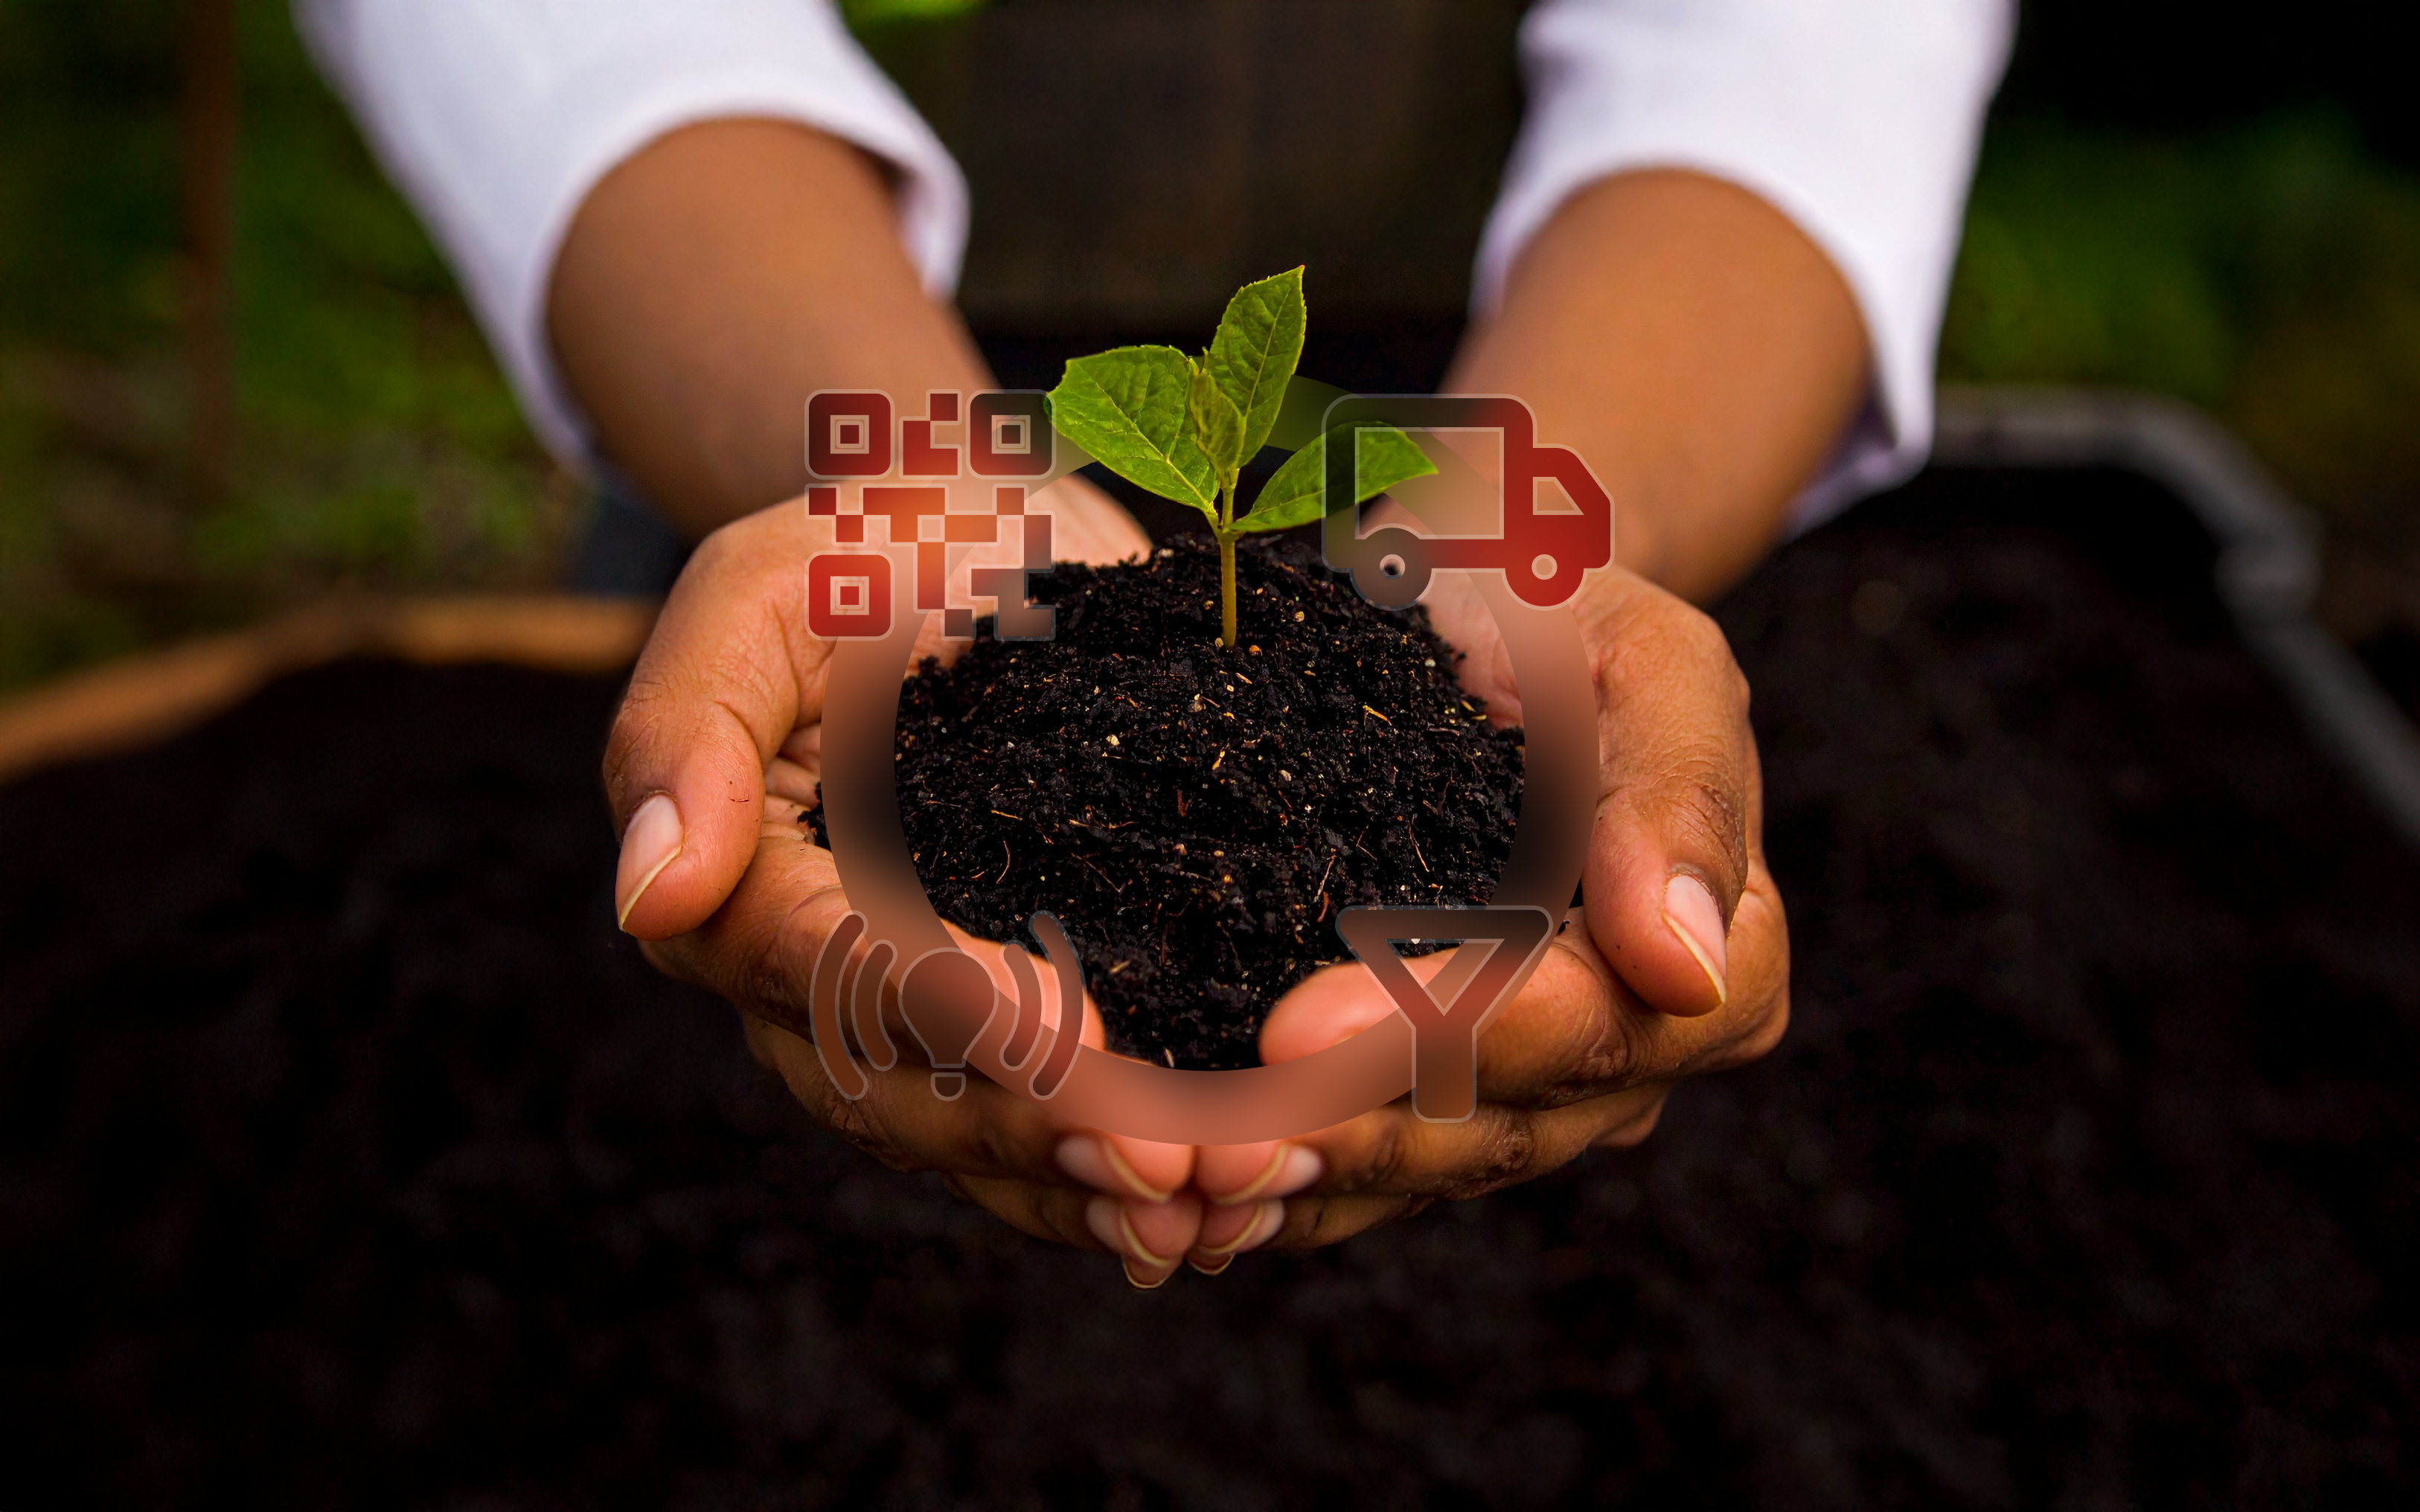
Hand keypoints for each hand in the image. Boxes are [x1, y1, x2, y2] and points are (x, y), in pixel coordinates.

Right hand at [605, 480, 1220, 1286]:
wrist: (994, 548)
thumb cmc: (873, 547)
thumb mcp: (771, 584)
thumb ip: (690, 723)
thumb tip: (647, 894)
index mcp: (742, 895)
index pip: (832, 975)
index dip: (943, 1010)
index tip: (1060, 1027)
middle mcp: (821, 993)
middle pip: (910, 1101)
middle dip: (1040, 1132)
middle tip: (1170, 1157)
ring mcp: (928, 1025)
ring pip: (989, 1144)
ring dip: (1101, 1181)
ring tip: (1220, 1198)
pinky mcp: (1036, 1022)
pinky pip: (1065, 1127)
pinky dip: (1140, 1171)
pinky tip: (1239, 1201)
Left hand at [1184, 563, 1789, 1264]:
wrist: (1480, 614)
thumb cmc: (1568, 617)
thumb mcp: (1649, 657)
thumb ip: (1683, 793)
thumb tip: (1685, 965)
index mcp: (1722, 959)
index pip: (1591, 1027)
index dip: (1448, 1038)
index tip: (1297, 1029)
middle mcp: (1631, 1052)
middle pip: (1497, 1126)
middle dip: (1346, 1130)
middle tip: (1208, 1135)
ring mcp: (1531, 1090)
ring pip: (1422, 1167)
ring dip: (1297, 1178)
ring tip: (1178, 1172)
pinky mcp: (1433, 1098)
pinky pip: (1367, 1172)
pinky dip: (1276, 1190)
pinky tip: (1181, 1193)